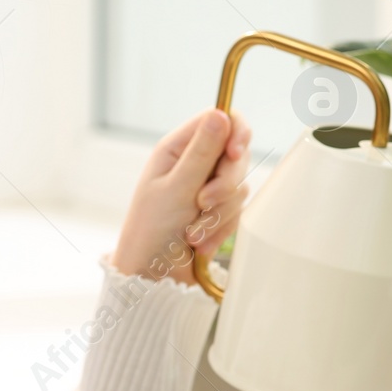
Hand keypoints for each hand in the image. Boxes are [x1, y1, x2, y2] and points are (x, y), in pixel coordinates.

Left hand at [110, 107, 251, 287]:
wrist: (153, 277)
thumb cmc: (152, 231)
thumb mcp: (176, 189)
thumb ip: (202, 153)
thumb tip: (221, 113)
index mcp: (178, 149)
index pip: (222, 120)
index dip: (237, 132)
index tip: (236, 154)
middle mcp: (195, 164)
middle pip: (237, 156)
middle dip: (224, 185)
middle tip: (202, 204)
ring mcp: (208, 188)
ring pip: (239, 188)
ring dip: (219, 215)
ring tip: (193, 233)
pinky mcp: (218, 212)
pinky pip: (238, 213)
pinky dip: (221, 230)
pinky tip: (200, 244)